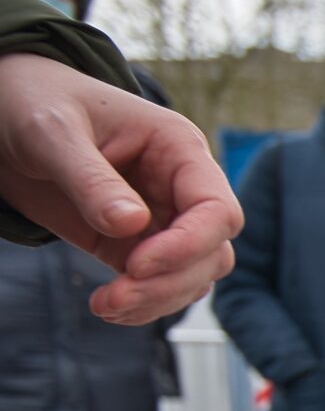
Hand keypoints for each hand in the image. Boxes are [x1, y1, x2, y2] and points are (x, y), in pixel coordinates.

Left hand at [0, 54, 240, 321]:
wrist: (5, 115)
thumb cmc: (34, 105)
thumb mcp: (54, 133)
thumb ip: (91, 179)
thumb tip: (131, 225)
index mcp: (178, 149)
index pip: (217, 210)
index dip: (189, 244)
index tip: (137, 265)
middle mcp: (180, 187)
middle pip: (213, 252)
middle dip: (170, 282)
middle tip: (116, 296)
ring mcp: (160, 218)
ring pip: (194, 275)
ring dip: (158, 300)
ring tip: (106, 305)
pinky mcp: (132, 243)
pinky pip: (159, 284)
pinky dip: (142, 305)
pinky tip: (106, 304)